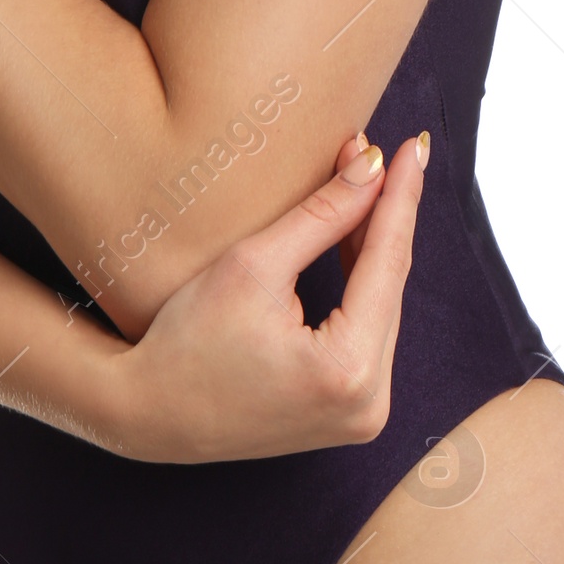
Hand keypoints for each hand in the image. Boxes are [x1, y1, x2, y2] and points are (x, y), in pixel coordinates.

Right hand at [108, 130, 427, 464]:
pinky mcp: (349, 414)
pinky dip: (359, 286)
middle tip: (371, 151)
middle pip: (388, 286)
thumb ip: (322, 215)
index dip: (399, 198)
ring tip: (363, 183)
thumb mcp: (253, 264)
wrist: (150, 414)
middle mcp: (370, 404)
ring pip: (380, 308)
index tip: (413, 148)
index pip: (388, 263)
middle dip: (382, 215)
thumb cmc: (188, 340)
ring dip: (371, 246)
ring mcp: (363, 415)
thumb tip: (372, 167)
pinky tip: (352, 240)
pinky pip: (367, 333)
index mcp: (348, 370)